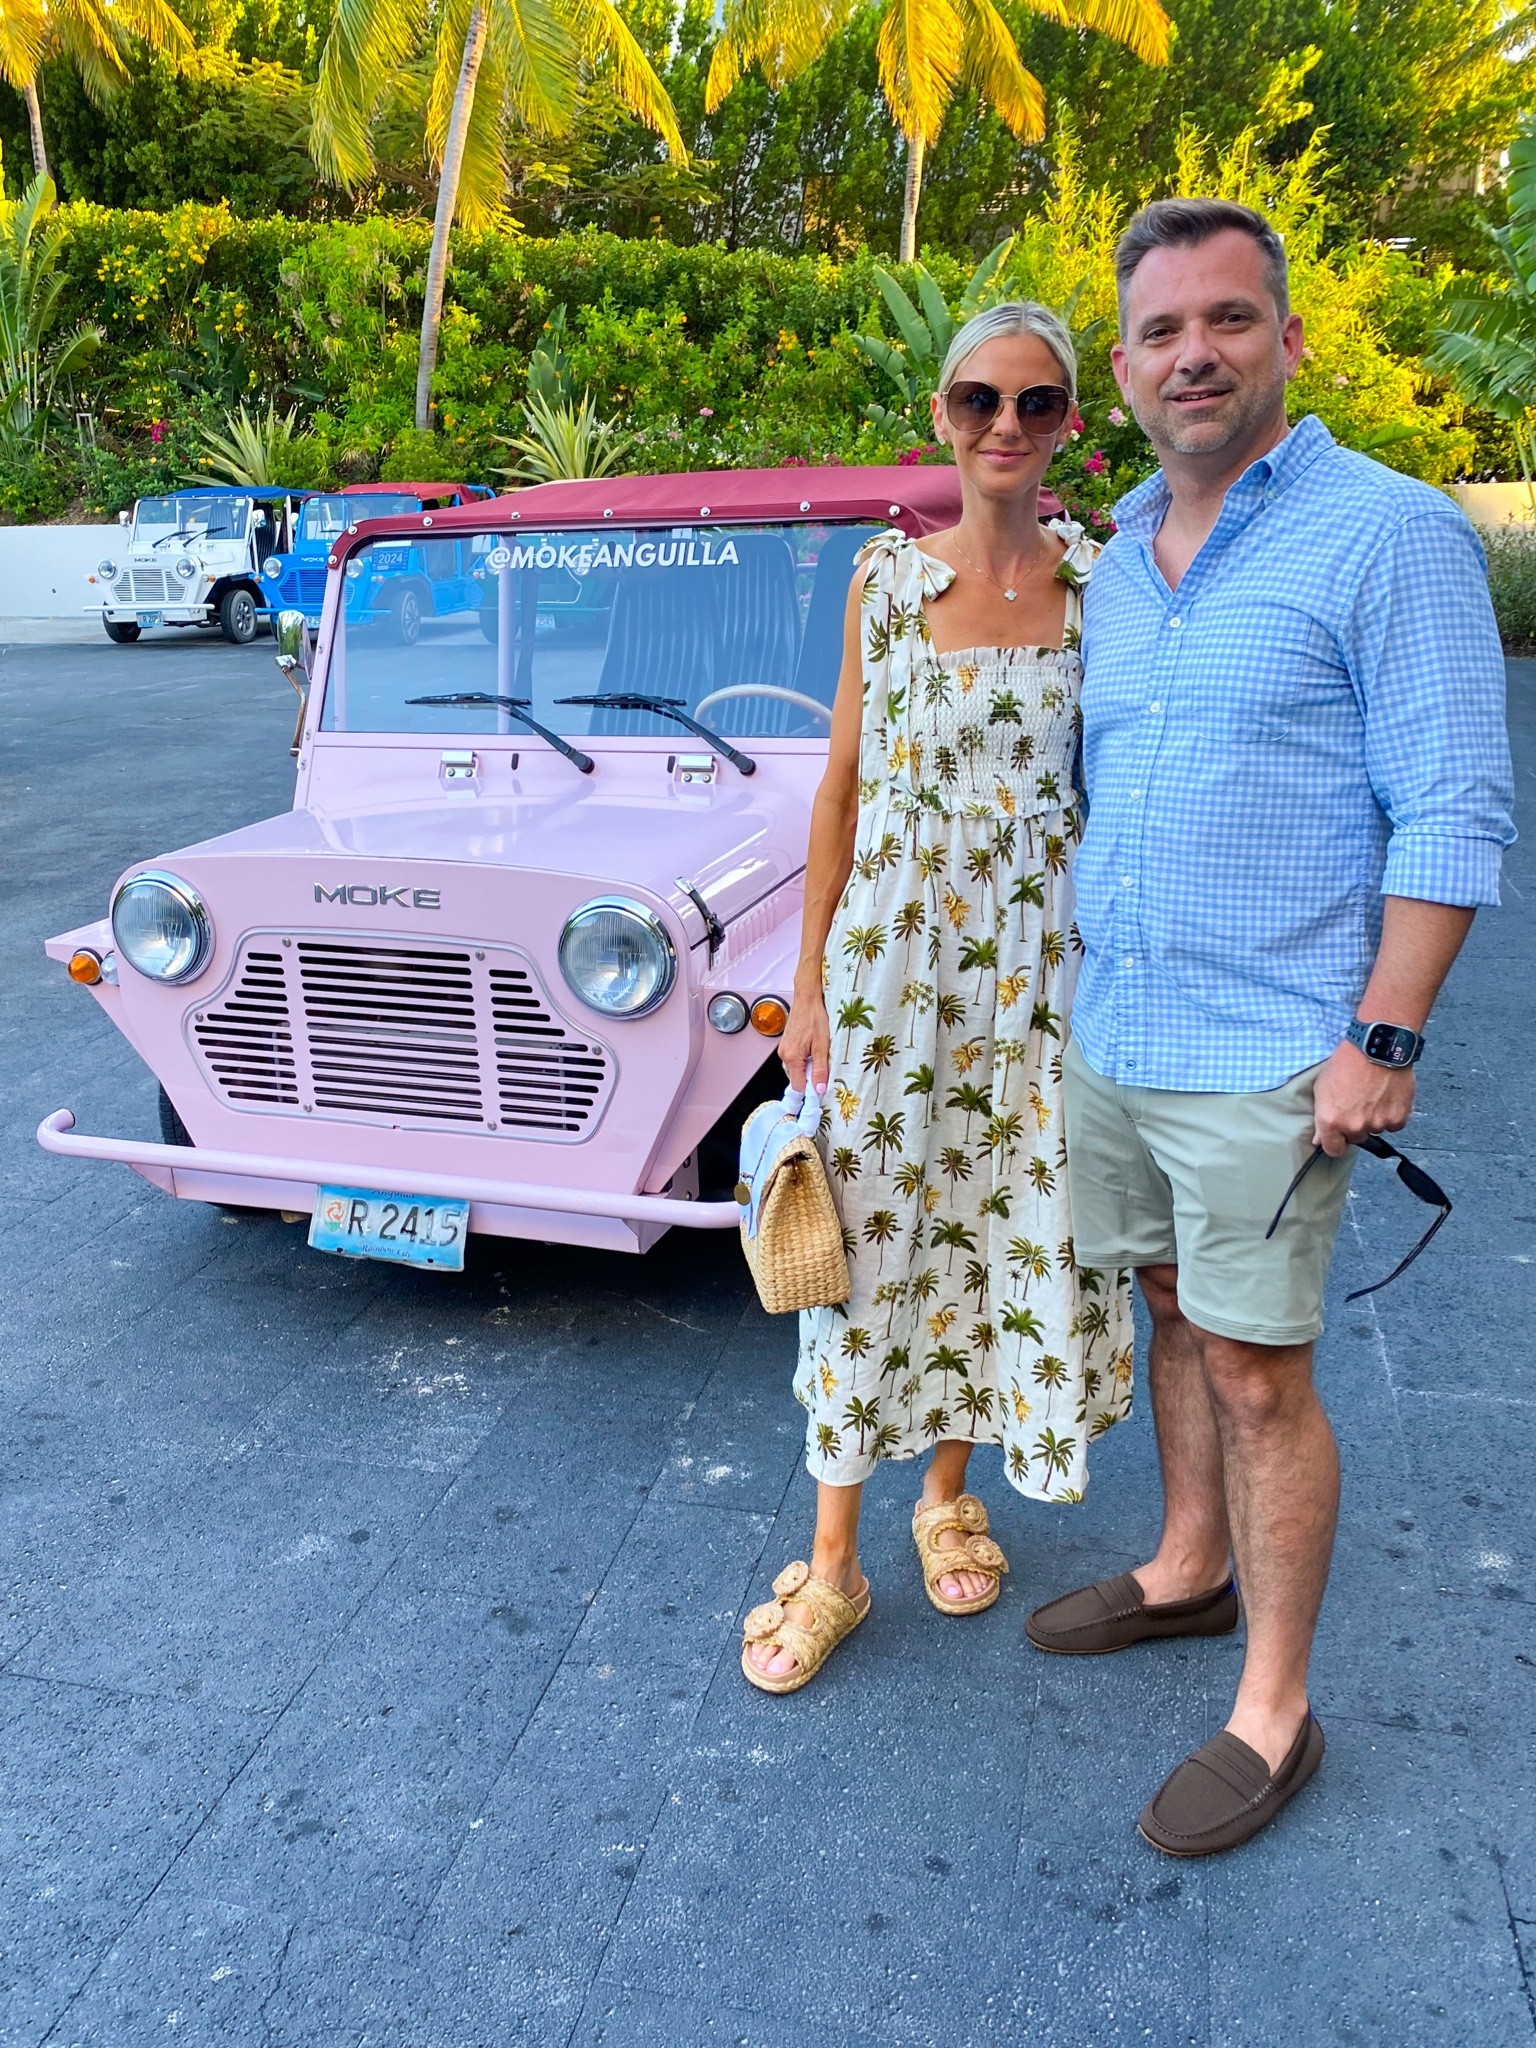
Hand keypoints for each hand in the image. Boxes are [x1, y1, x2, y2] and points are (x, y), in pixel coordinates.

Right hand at [779, 985, 830, 1094]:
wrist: (807, 999)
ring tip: (817, 1052)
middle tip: (823, 1063)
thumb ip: (820, 1069)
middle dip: (810, 1076)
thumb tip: (819, 1088)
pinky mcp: (786, 1045)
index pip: (798, 1086)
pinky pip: (795, 1060)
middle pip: (797, 1078)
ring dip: (808, 1067)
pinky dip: (804, 1059)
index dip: (810, 1089)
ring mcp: (783, 1050)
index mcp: (792, 1057)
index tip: (821, 1087)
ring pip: (796, 1069)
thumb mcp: (822, 1045)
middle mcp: (784, 1055)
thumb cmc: (815, 1018)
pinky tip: (812, 1048)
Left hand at [1312, 1040, 1415, 1156]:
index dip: (1335, 1142)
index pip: (1333, 1150)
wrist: (1376, 1048)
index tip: (1338, 1136)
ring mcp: (1377, 1123)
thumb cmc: (1347, 1062)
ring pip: (1375, 1130)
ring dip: (1375, 1119)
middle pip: (1356, 1138)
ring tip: (1373, 1095)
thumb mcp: (1322, 1088)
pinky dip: (1392, 1115)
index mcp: (1331, 1121)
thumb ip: (1321, 1117)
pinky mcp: (1398, 1118)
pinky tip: (1387, 1097)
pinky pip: (1393, 1125)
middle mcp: (1354, 1126)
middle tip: (1357, 1104)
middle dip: (1356, 1125)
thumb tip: (1319, 1139)